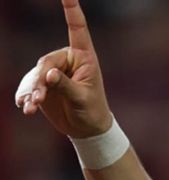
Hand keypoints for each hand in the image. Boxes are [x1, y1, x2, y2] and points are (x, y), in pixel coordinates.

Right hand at [15, 0, 111, 137]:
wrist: (86, 129)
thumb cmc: (92, 110)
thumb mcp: (82, 98)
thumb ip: (65, 85)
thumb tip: (49, 74)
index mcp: (83, 56)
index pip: (76, 29)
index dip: (71, 10)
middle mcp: (66, 60)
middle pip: (45, 62)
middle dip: (41, 80)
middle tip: (39, 98)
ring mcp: (52, 72)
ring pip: (35, 75)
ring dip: (31, 90)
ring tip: (31, 106)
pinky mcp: (42, 85)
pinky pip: (28, 86)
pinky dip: (25, 96)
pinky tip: (25, 108)